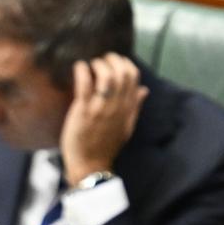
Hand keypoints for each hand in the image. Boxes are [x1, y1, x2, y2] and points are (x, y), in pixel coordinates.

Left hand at [60, 53, 148, 186]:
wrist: (90, 165)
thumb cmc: (105, 146)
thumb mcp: (126, 127)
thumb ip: (134, 107)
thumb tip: (144, 89)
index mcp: (127, 109)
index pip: (134, 78)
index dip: (126, 64)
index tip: (116, 62)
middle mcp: (117, 107)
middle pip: (122, 73)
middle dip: (113, 60)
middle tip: (103, 59)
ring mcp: (100, 109)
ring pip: (107, 77)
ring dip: (99, 64)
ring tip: (92, 64)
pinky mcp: (83, 111)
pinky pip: (85, 85)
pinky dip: (82, 71)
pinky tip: (79, 67)